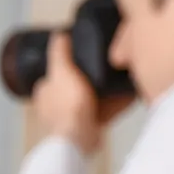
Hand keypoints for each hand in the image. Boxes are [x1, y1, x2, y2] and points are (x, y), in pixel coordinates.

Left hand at [34, 32, 134, 154]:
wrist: (79, 138)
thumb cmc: (68, 105)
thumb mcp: (62, 72)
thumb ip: (60, 54)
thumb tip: (58, 35)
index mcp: (45, 91)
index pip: (57, 73)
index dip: (71, 64)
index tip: (87, 56)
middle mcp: (55, 105)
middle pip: (77, 85)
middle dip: (92, 78)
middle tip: (110, 66)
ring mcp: (71, 117)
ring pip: (92, 99)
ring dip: (106, 92)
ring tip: (123, 79)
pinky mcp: (87, 127)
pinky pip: (104, 112)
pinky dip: (115, 105)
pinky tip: (129, 96)